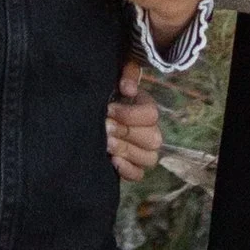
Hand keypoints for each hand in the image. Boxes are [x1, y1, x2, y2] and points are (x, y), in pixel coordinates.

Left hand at [106, 61, 163, 181]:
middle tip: (106, 128)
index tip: (108, 110)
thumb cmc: (110, 92)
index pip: (151, 115)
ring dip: (126, 151)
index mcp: (148, 108)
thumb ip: (127, 74)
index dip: (129, 114)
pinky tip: (113, 161)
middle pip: (153, 139)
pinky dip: (127, 170)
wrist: (97, 113)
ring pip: (149, 158)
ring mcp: (145, 152)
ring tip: (106, 144)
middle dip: (126, 133)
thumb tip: (128, 88)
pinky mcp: (134, 166)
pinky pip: (139, 174)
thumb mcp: (118, 75)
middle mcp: (152, 132)